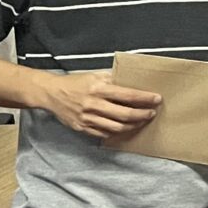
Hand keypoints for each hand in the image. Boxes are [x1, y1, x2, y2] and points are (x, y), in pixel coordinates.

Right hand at [41, 71, 160, 138]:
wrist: (51, 93)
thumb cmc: (75, 82)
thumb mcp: (95, 75)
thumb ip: (113, 78)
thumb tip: (133, 80)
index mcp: (98, 88)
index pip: (128, 95)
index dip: (145, 98)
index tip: (156, 99)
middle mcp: (93, 104)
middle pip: (125, 114)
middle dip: (143, 115)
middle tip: (152, 112)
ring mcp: (87, 118)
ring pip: (116, 127)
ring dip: (133, 125)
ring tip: (142, 121)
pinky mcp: (82, 128)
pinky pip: (104, 133)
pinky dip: (117, 132)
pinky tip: (125, 128)